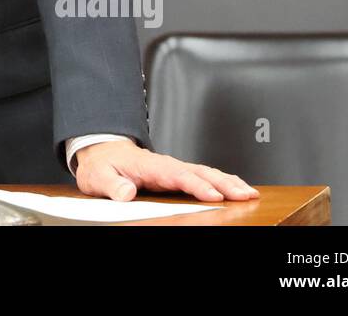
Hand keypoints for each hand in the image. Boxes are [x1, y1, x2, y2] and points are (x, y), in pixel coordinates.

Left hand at [74, 139, 259, 202]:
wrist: (100, 151)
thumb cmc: (101, 164)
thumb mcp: (99, 176)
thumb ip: (113, 184)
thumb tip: (126, 192)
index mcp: (148, 165)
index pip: (177, 175)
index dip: (196, 185)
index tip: (213, 195)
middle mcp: (165, 164)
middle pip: (198, 171)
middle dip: (223, 182)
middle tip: (244, 193)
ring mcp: (172, 168)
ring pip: (205, 172)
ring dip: (228, 181)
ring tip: (248, 192)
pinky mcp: (176, 174)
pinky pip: (202, 176)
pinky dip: (221, 181)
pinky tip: (234, 188)